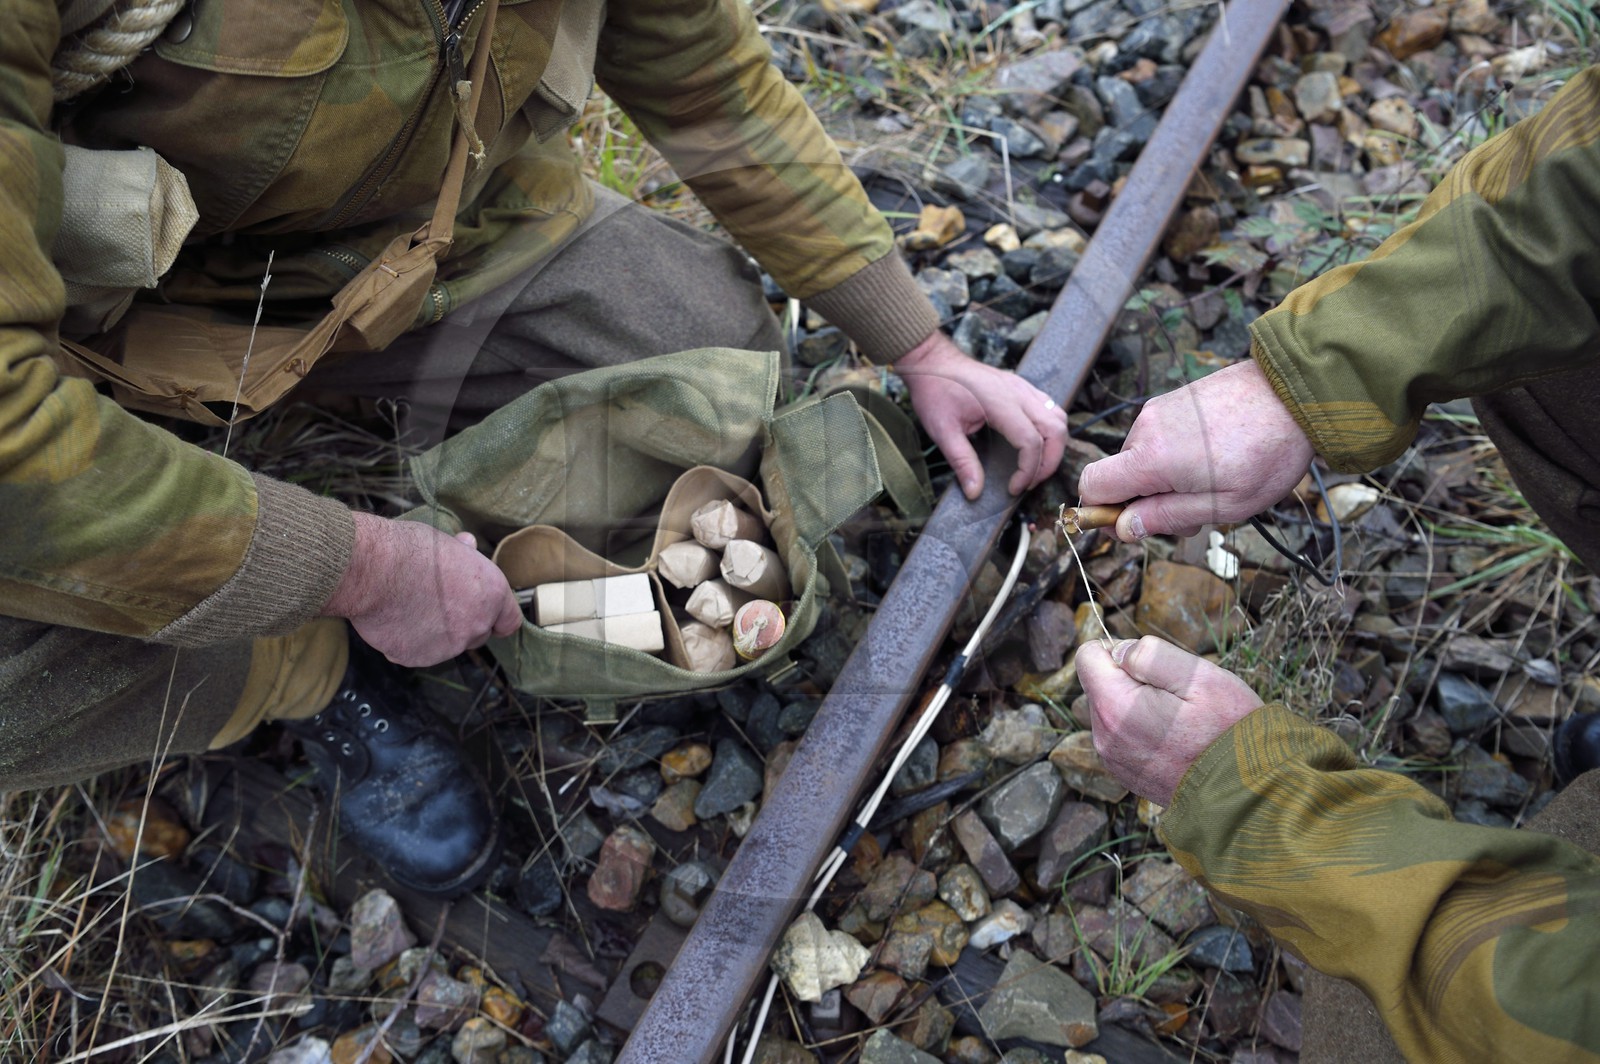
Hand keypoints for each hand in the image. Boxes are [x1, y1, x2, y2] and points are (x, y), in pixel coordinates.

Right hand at [321, 513, 521, 666]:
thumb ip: (463, 554)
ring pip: (446, 646)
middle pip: (477, 635)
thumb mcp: (446, 543)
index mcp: (492, 594)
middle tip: (436, 603)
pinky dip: (405, 642)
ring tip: (408, 606)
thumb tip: (468, 546)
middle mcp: (476, 625)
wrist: (374, 570)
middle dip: (462, 624)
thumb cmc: (410, 549)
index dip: (496, 617)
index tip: (484, 614)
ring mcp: (448, 647)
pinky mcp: (417, 658)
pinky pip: (414, 652)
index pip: (509, 621)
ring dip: (433, 633)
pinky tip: (392, 618)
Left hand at [895, 331, 1066, 499]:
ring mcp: (1023, 387)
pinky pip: (1050, 409)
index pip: (1031, 441)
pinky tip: (1034, 446)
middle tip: (1029, 483)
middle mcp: (1018, 392)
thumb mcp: (942, 430)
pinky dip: (1050, 432)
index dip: (1028, 470)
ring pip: (1058, 419)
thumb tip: (974, 492)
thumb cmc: (935, 391)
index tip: (1013, 488)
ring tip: (1034, 468)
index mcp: (1000, 402)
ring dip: (1054, 447)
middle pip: (1056, 430)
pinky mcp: (1022, 387)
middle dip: (1049, 463)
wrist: (933, 361)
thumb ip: (961, 461)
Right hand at [1076, 360, 1313, 540]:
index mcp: (1151, 458)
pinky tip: (1215, 456)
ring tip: (1214, 480)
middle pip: (1120, 476)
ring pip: (1142, 458)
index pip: (1092, 485)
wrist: (1296, 394)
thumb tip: (1124, 528)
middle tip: (1196, 511)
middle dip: (1147, 500)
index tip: (1133, 523)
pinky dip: (1176, 455)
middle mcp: (1146, 429)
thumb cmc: (1267, 453)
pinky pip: (1159, 437)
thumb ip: (1167, 517)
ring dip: (1165, 478)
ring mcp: (1159, 410)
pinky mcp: (1175, 400)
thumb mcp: (1223, 504)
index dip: (1103, 511)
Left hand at [1077, 636, 1263, 804]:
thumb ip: (1149, 654)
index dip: (1121, 649)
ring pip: (1114, 709)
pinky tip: (1177, 740)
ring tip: (1181, 720)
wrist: (1246, 792)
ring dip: (1139, 705)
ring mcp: (1113, 758)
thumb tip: (1119, 651)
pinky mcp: (1126, 772)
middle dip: (1132, 679)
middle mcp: (1104, 736)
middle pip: (1101, 683)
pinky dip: (1145, 729)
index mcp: (1113, 707)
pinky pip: (1124, 735)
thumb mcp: (1198, 675)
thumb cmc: (1227, 729)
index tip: (1154, 668)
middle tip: (1177, 697)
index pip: (1087, 656)